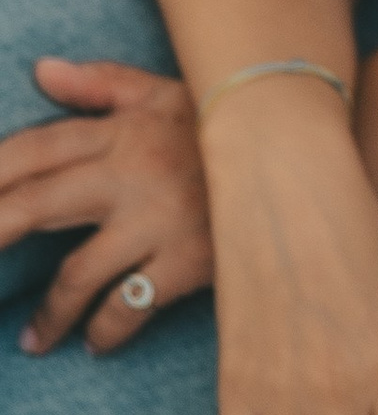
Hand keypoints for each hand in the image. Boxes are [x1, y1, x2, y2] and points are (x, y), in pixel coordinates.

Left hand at [0, 60, 213, 354]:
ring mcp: (158, 221)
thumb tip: (41, 71)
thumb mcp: (168, 92)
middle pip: (36, 207)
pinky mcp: (189, 260)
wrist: (308, 157)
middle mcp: (131, 174)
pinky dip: (107, 331)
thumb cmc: (232, 122)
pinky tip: (95, 344)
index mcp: (122, 131)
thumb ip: (102, 83)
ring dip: (48, 313)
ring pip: (77, 273)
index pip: (37, 148)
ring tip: (32, 341)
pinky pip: (130, 307)